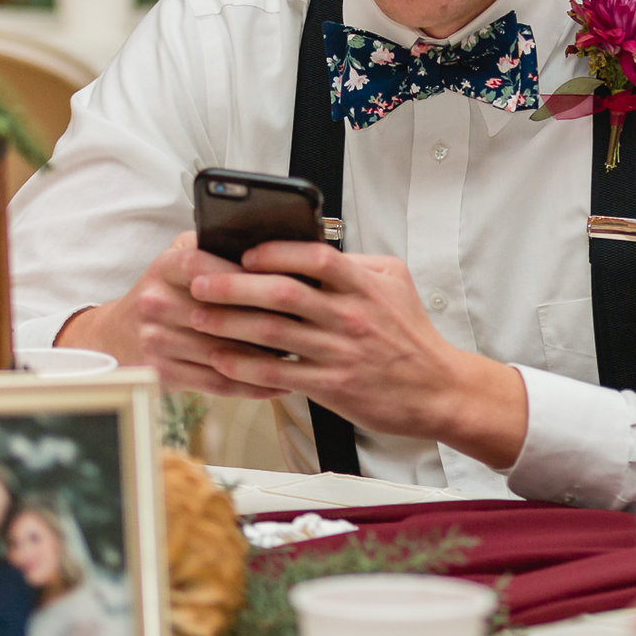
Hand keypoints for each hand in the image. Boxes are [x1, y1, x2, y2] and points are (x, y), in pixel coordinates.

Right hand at [61, 232, 290, 401]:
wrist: (117, 335)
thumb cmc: (165, 292)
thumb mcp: (178, 258)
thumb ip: (213, 246)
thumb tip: (270, 246)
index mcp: (164, 268)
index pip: (203, 265)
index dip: (242, 274)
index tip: (281, 281)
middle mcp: (155, 303)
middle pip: (219, 314)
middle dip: (266, 319)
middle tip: (306, 324)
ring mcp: (156, 340)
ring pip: (222, 351)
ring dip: (265, 358)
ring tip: (301, 356)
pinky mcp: (162, 372)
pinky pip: (215, 381)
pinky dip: (251, 385)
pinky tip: (278, 383)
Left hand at [186, 240, 529, 468]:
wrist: (437, 389)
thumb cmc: (412, 336)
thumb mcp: (396, 284)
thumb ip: (356, 264)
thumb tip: (313, 246)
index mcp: (365, 286)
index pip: (316, 258)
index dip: (277, 252)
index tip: (245, 251)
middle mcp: (350, 317)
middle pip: (283, 294)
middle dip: (234, 285)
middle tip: (199, 280)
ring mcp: (339, 352)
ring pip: (273, 333)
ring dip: (229, 324)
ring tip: (198, 316)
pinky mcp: (331, 386)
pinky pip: (279, 374)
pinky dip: (246, 367)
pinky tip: (221, 360)